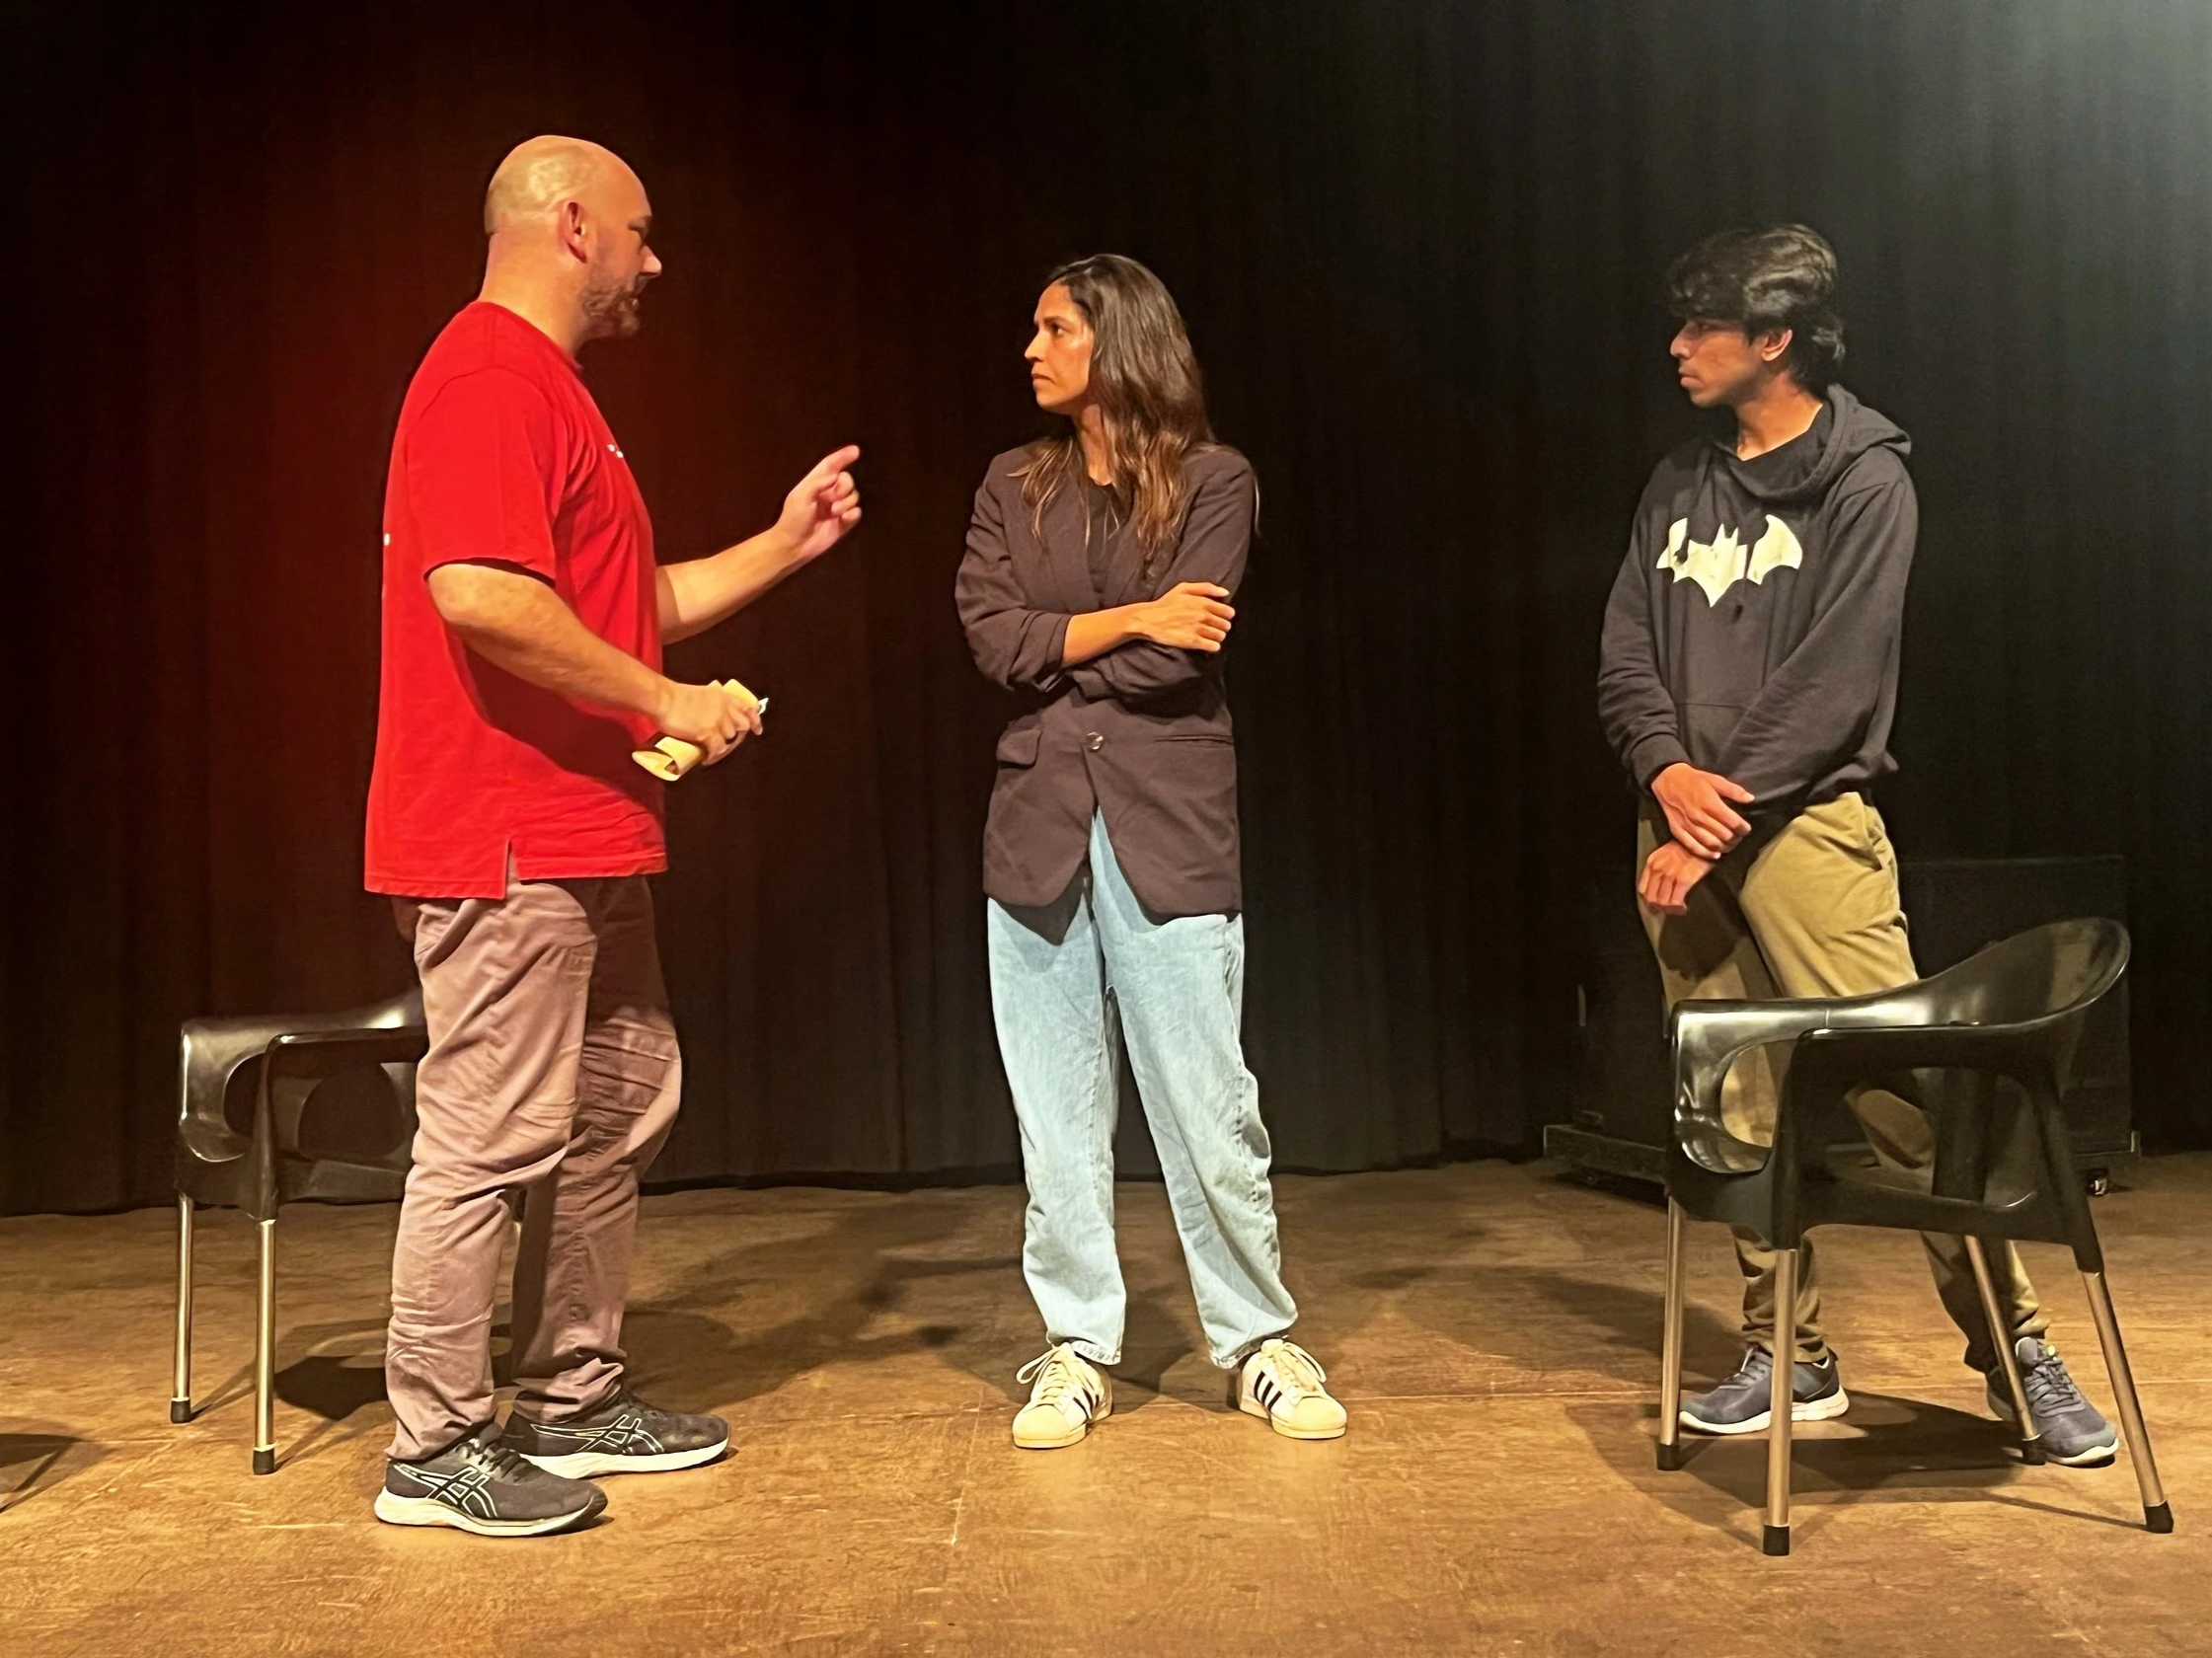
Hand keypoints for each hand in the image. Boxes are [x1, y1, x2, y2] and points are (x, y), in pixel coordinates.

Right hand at [654, 678, 761, 765]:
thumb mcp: (700, 693)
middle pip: (741, 726)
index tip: (757, 729)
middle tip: (728, 743)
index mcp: (722, 696)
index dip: (753, 719)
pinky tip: (707, 759)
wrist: (663, 699)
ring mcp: (718, 721)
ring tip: (714, 751)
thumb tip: (711, 706)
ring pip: (730, 739)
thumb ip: (710, 700)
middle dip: (738, 736)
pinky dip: (714, 756)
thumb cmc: (674, 695)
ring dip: (724, 746)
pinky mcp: (708, 734)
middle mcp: (724, 708)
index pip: (746, 707)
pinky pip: (718, 749)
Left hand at [774, 445, 862, 562]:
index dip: (842, 457)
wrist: (794, 546)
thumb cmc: (793, 519)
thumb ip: (819, 483)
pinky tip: (844, 518)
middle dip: (844, 487)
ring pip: (854, 496)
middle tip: (833, 499)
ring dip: (847, 502)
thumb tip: (837, 475)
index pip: (831, 465)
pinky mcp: (843, 522)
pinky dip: (853, 513)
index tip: (855, 450)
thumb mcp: (801, 496)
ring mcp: (837, 508)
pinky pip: (857, 512)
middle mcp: (828, 493)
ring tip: (834, 513)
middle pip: (847, 480)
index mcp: (816, 483)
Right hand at [1134, 582, 1234, 650]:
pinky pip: (1213, 646)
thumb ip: (1206, 588)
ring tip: (1210, 636)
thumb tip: (1225, 593)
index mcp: (1203, 602)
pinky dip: (1213, 646)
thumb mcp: (1184, 588)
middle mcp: (1202, 615)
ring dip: (1217, 637)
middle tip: (1214, 627)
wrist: (1149, 619)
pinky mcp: (1192, 641)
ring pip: (1220, 636)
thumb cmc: (1166, 603)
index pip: (1228, 611)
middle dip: (1222, 627)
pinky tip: (1208, 644)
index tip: (1221, 617)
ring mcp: (1197, 629)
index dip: (1227, 615)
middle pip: (1225, 625)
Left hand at [1639, 840, 1716, 915]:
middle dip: (1659, 908)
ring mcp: (1670, 874)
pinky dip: (1679, 908)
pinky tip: (1684, 907)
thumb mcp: (1666, 854)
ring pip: (1663, 901)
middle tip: (1669, 910)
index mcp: (1651, 862)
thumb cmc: (1687, 848)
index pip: (1642, 889)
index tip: (1656, 905)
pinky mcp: (1684, 879)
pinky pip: (1676, 901)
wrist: (1704, 841)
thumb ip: (1658, 868)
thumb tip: (1656, 890)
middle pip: (1651, 898)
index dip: (1648, 901)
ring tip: (1678, 909)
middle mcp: (1658, 868)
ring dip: (1670, 909)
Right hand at [1651, 762, 1754, 857]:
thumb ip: (1734, 790)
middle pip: (1724, 835)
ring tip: (1729, 844)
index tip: (1746, 828)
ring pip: (1711, 844)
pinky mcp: (1678, 831)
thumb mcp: (1715, 779)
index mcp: (1710, 803)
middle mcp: (1699, 816)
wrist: (1667, 780)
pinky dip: (1706, 854)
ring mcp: (1688, 825)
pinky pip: (1694, 847)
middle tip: (1738, 836)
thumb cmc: (1694, 779)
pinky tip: (1715, 854)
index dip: (1744, 828)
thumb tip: (1751, 799)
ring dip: (1724, 847)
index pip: (1733, 823)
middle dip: (1736, 838)